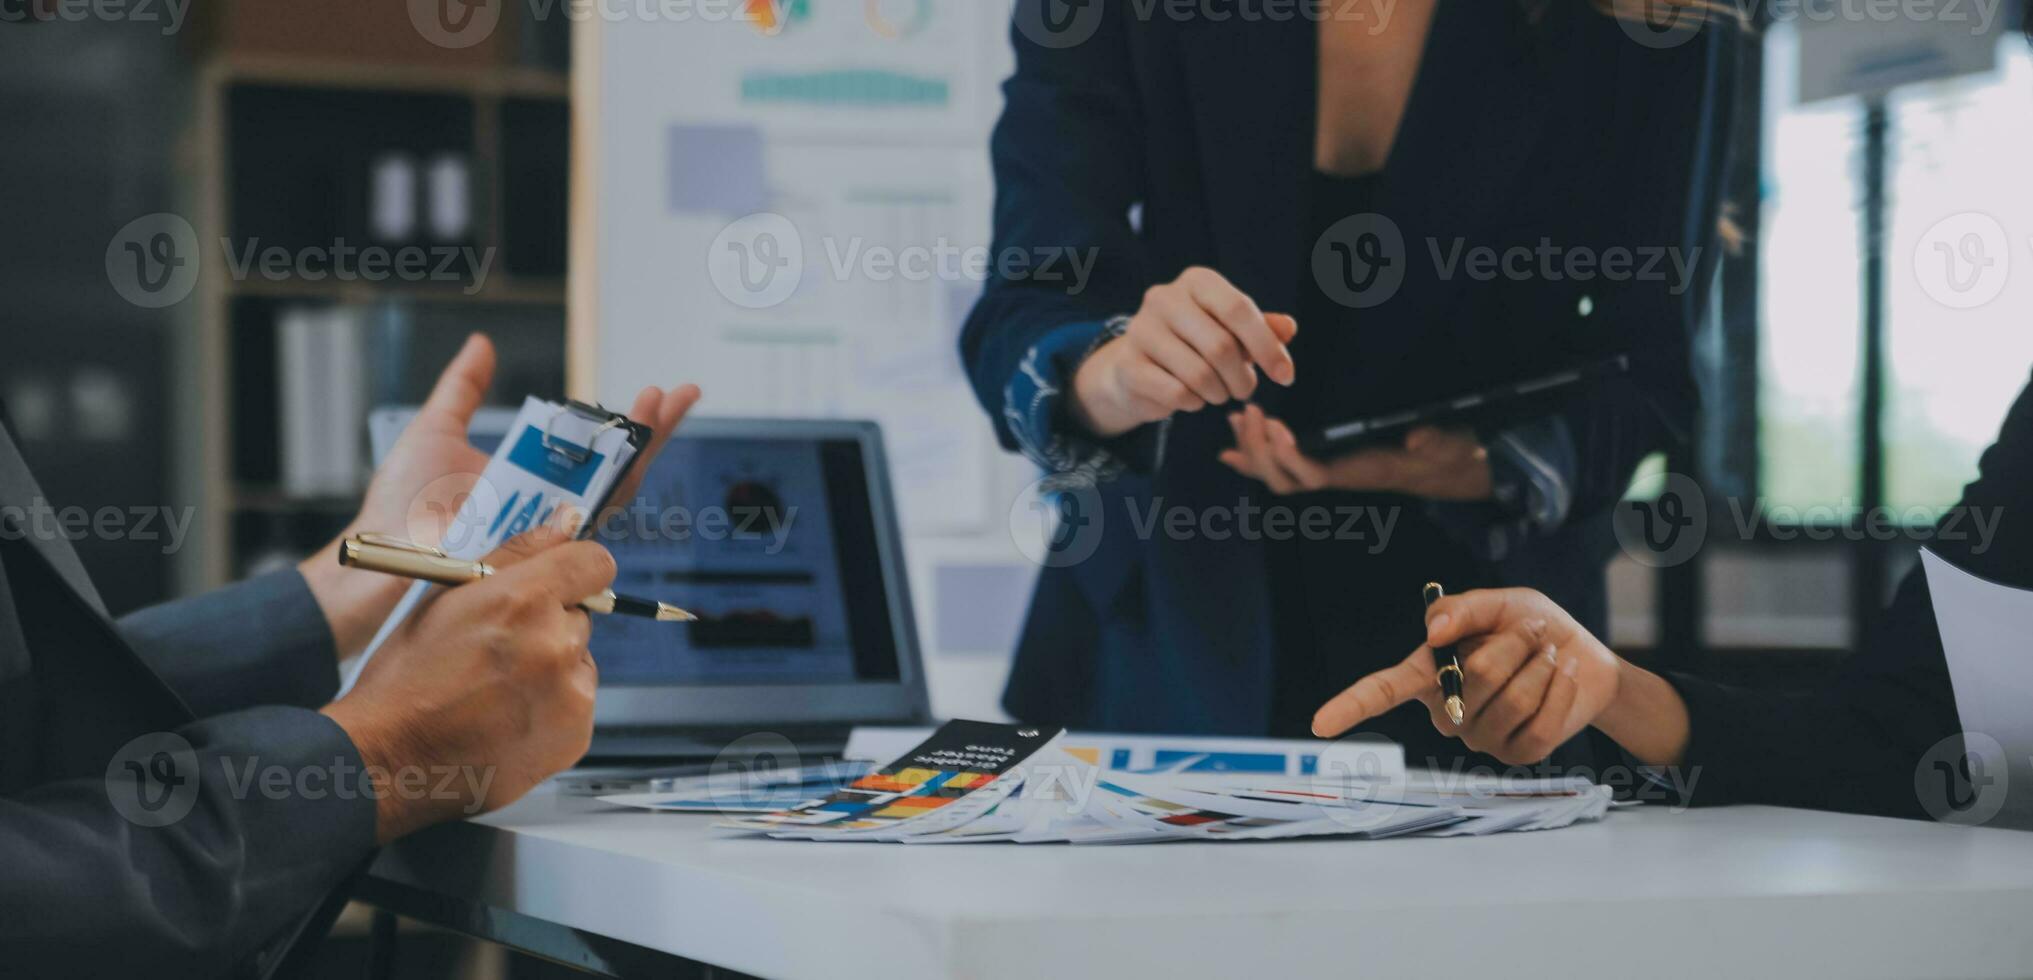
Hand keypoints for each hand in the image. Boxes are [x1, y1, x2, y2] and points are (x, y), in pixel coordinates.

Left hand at [299, 334, 701, 656]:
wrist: (382, 555)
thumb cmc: (399, 509)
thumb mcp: (434, 429)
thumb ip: (463, 389)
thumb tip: (483, 346)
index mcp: (529, 476)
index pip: (592, 448)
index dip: (626, 421)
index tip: (654, 391)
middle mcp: (548, 502)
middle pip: (617, 465)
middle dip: (653, 429)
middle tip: (678, 394)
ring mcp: (550, 525)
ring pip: (617, 488)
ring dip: (645, 445)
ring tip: (661, 404)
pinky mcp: (546, 544)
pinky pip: (594, 516)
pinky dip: (617, 482)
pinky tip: (632, 449)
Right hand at [321, 523, 615, 841]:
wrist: (390, 760)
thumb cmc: (407, 677)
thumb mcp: (447, 596)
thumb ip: (516, 553)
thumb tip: (567, 522)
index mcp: (523, 600)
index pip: (594, 562)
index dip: (575, 569)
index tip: (560, 580)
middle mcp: (555, 644)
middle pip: (580, 614)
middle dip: (549, 622)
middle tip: (498, 646)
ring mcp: (570, 694)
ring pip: (577, 660)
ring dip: (551, 666)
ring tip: (494, 689)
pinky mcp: (576, 735)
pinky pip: (576, 703)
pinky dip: (551, 707)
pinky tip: (505, 717)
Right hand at [1069, 267, 1298, 437]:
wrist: (1136, 367)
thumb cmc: (1193, 344)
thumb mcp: (1231, 331)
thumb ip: (1261, 329)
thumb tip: (1289, 328)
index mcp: (1196, 281)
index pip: (1238, 309)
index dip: (1267, 346)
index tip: (1285, 376)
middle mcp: (1164, 298)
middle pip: (1221, 346)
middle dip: (1242, 378)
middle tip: (1245, 390)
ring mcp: (1141, 330)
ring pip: (1200, 375)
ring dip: (1219, 393)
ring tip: (1219, 393)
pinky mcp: (1128, 364)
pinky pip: (1177, 393)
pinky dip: (1194, 403)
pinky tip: (1192, 398)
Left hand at [1219, 407, 1493, 500]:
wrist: (1445, 465)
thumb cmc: (1443, 453)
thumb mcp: (1446, 444)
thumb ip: (1434, 441)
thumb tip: (1418, 438)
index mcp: (1359, 474)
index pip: (1314, 476)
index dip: (1291, 458)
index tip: (1277, 428)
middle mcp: (1337, 477)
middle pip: (1283, 477)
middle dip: (1260, 449)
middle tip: (1248, 411)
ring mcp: (1327, 471)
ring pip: (1276, 473)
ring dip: (1250, 449)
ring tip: (1234, 418)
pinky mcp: (1324, 461)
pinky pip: (1280, 466)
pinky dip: (1253, 458)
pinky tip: (1229, 448)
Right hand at [1309, 588, 1627, 764]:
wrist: (1583, 659)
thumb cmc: (1530, 628)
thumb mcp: (1497, 603)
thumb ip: (1463, 608)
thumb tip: (1433, 632)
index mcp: (1428, 676)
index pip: (1381, 692)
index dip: (1349, 707)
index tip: (1320, 726)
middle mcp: (1445, 714)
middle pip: (1474, 678)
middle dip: (1512, 643)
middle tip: (1530, 630)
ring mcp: (1480, 739)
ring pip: (1512, 700)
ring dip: (1540, 663)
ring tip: (1547, 651)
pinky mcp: (1519, 755)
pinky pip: (1539, 722)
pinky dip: (1559, 688)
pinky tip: (1561, 675)